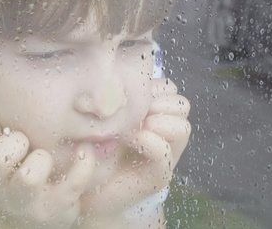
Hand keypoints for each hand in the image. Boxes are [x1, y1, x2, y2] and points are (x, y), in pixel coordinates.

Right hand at [0, 114, 95, 228]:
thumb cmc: (15, 165)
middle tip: (25, 142)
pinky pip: (71, 184)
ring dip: (41, 160)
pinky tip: (84, 150)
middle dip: (15, 142)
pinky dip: (82, 164)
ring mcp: (22, 199)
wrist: (30, 216)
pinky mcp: (51, 208)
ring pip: (28, 178)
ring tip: (45, 157)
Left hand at [80, 78, 190, 216]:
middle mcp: (167, 134)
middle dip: (158, 103)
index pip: (171, 89)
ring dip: (157, 122)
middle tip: (135, 113)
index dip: (154, 87)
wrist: (89, 190)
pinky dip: (147, 141)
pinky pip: (164, 152)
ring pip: (182, 127)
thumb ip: (121, 100)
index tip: (130, 96)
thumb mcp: (108, 116)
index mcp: (157, 115)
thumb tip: (120, 81)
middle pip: (182, 105)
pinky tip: (129, 140)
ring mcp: (167, 156)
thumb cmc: (96, 149)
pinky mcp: (159, 176)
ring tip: (132, 128)